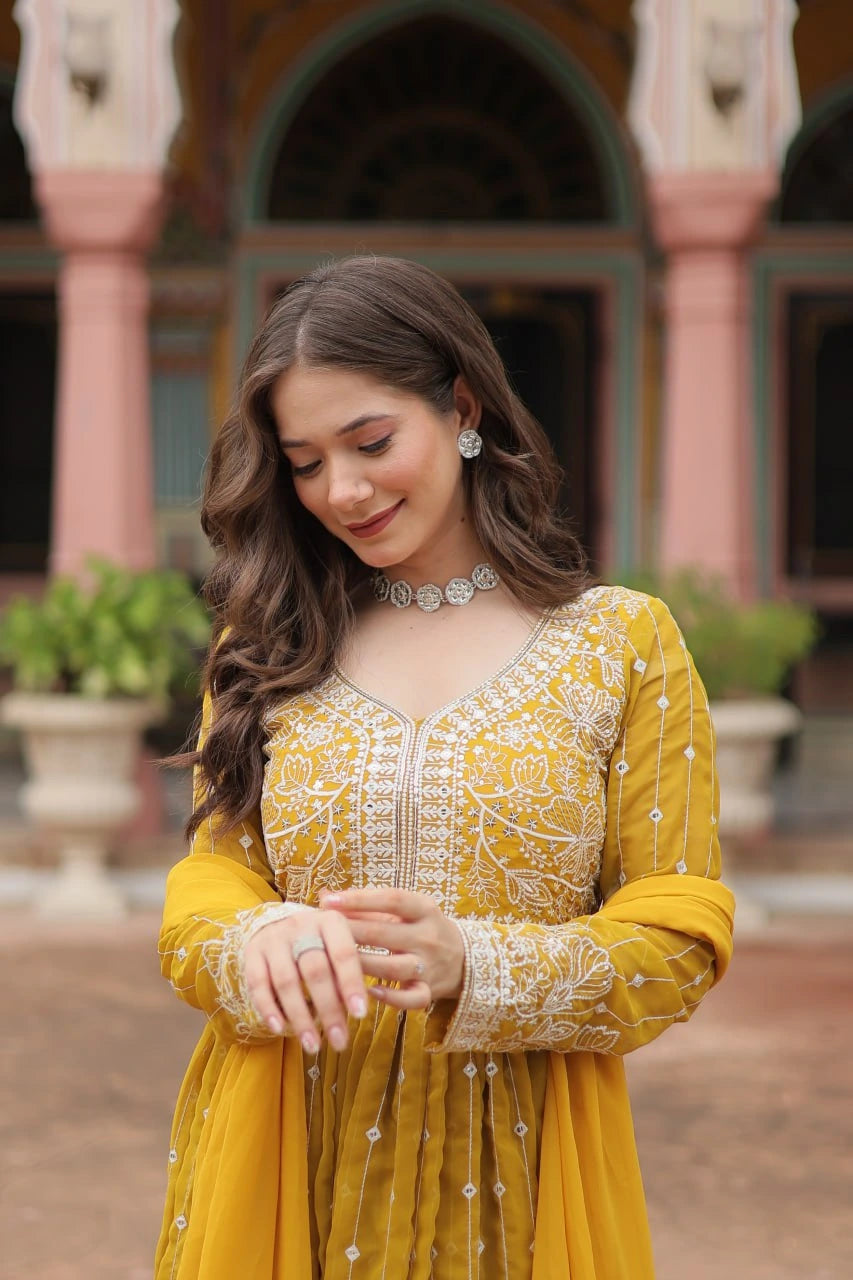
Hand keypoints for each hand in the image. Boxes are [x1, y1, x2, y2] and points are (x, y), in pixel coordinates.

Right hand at [242, 907, 369, 1053]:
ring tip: (313, 1046)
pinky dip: (269, 1009)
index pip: (343, 953)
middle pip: (315, 971)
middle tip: (340, 1042)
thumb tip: (358, 1008)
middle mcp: (301, 925)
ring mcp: (274, 938)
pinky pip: (258, 984)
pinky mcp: (252, 953)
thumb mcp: (339, 945)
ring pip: (286, 981)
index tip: (360, 1015)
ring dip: (300, 1018)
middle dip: (328, 1010)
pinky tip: (280, 1029)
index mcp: (330, 921)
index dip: (351, 984)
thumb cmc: (320, 942)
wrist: (278, 922)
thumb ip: (350, 970)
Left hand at [320, 887, 465, 1009]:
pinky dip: (392, 997)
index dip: (359, 899)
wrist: (464, 958)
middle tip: (320, 932)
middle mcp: (428, 935)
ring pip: (393, 966)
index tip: (329, 902)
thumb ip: (367, 906)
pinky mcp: (431, 990)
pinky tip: (369, 991)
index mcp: (423, 909)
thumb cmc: (422, 928)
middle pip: (385, 932)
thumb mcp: (405, 911)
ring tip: (335, 962)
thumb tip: (325, 896)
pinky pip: (413, 998)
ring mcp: (430, 965)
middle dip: (351, 932)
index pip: (391, 899)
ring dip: (363, 964)